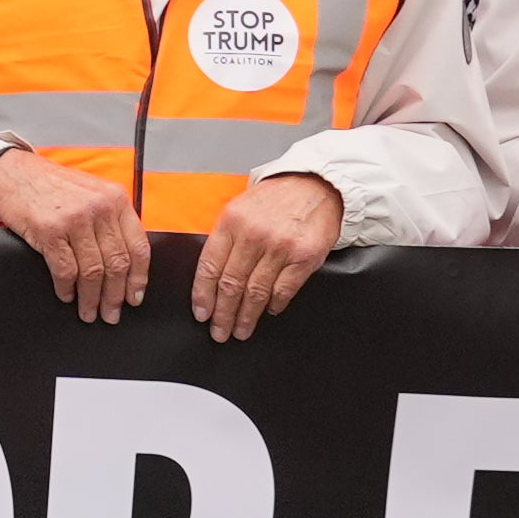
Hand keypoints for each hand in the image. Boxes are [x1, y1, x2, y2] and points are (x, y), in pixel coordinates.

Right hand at [0, 143, 147, 324]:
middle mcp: (99, 207)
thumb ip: (109, 220)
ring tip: (88, 311)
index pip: (138, 246)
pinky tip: (67, 295)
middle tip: (111, 313)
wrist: (13, 173)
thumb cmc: (50, 185)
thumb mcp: (90, 193)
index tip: (134, 296)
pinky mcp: (49, 231)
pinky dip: (67, 288)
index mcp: (115, 198)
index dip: (138, 278)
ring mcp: (74, 219)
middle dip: (114, 296)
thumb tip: (123, 262)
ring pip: (92, 271)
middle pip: (116, 263)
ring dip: (91, 298)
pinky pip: (65, 270)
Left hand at [191, 171, 345, 340]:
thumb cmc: (276, 199)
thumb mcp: (241, 207)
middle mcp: (253, 235)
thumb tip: (210, 275)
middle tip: (219, 332)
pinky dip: (274, 305)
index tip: (202, 314)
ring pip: (255, 292)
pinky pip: (283, 290)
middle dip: (223, 314)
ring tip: (241, 330)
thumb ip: (226, 236)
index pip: (210, 266)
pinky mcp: (304, 257)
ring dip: (246, 316)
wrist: (317, 185)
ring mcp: (280, 247)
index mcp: (231, 221)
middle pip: (231, 285)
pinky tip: (268, 311)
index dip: (203, 295)